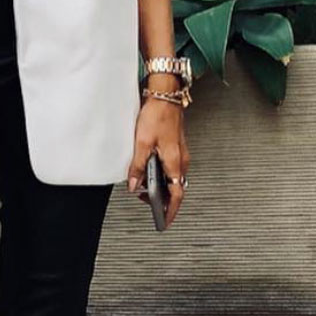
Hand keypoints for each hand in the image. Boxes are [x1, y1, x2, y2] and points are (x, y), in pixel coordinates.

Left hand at [126, 96, 188, 228]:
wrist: (166, 95)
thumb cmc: (158, 114)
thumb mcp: (142, 143)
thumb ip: (138, 167)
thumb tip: (134, 184)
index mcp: (175, 162)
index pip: (176, 195)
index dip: (170, 211)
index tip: (164, 221)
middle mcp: (181, 160)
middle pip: (175, 188)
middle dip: (162, 200)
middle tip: (147, 203)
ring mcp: (180, 153)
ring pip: (173, 178)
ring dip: (161, 186)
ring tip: (145, 188)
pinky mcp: (177, 147)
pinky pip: (171, 168)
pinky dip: (162, 175)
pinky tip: (150, 171)